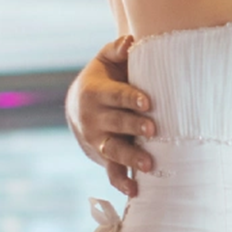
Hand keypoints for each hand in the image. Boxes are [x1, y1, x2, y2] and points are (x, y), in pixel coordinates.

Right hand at [71, 37, 154, 196]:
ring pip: (113, 150)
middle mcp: (94, 118)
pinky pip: (111, 170)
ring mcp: (97, 139)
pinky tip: (135, 190)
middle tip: (154, 129)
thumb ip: (118, 50)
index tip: (148, 102)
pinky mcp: (102, 156)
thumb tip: (131, 40)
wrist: (78, 104)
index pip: (115, 95)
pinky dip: (121, 181)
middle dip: (133, 127)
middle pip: (116, 123)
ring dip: (130, 157)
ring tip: (148, 164)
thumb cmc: (104, 76)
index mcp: (96, 92)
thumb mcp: (105, 60)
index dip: (131, 98)